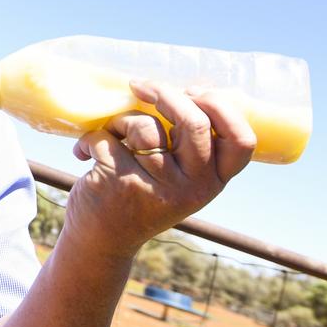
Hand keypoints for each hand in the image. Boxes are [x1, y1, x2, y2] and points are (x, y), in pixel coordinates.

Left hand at [64, 80, 255, 260]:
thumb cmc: (140, 194)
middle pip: (193, 122)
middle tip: (139, 86)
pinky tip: (85, 153)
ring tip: (111, 136)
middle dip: (164, 94)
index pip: (241, 141)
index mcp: (212, 182)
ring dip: (120, 121)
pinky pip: (106, 137)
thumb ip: (188, 144)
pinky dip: (90, 138)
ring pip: (144, 127)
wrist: (101, 240)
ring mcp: (157, 187)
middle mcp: (192, 188)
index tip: (191, 91)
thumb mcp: (178, 177)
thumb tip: (190, 88)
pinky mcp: (120, 183)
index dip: (220, 107)